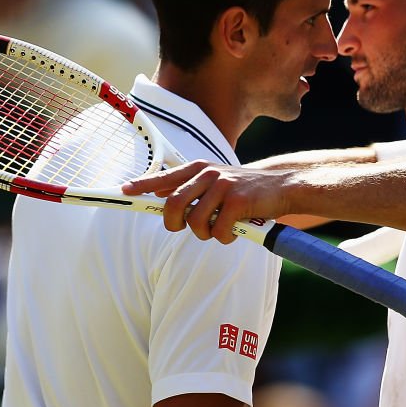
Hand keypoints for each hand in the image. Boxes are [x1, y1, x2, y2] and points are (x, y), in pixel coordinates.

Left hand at [122, 161, 292, 241]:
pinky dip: (224, 238)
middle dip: (174, 223)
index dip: (142, 185)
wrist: (281, 185)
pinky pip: (219, 231)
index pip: (164, 177)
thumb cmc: (244, 189)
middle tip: (185, 228)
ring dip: (204, 234)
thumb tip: (159, 193)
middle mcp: (208, 174)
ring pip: (195, 222)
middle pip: (173, 205)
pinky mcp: (238, 201)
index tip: (124, 192)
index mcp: (199, 169)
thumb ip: (190, 186)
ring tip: (218, 230)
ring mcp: (223, 186)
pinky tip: (234, 231)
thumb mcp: (215, 181)